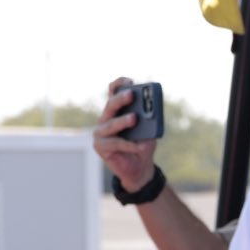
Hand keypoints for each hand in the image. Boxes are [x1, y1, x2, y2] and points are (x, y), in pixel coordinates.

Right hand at [93, 76, 156, 193]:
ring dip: (123, 121)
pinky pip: (115, 143)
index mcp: (116, 111)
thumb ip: (148, 120)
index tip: (130, 81)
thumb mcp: (149, 130)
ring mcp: (101, 133)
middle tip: (132, 94)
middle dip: (121, 99)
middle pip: (111, 106)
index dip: (119, 84)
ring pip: (111, 125)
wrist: (140, 168)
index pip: (113, 92)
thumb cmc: (143, 144)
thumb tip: (149, 113)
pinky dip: (129, 145)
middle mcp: (105, 119)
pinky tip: (139, 146)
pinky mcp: (100, 147)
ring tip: (134, 118)